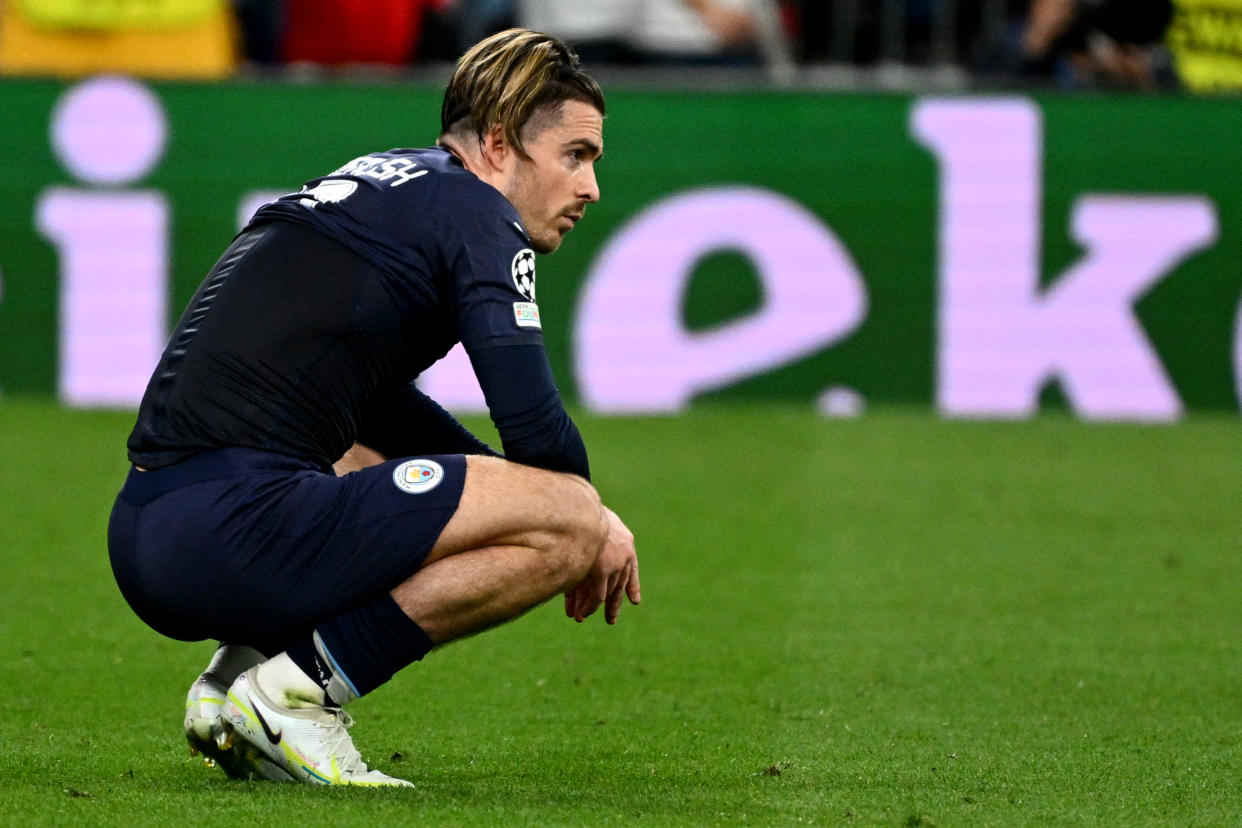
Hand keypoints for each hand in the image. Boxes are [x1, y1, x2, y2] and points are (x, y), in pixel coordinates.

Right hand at [564, 507, 639, 623]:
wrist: (584, 504)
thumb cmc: (586, 509)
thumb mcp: (597, 523)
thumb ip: (597, 536)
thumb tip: (585, 543)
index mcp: (627, 542)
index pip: (632, 569)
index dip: (632, 586)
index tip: (634, 600)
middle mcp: (624, 555)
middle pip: (619, 586)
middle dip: (613, 604)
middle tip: (611, 619)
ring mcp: (615, 564)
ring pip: (606, 594)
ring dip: (594, 607)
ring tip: (583, 617)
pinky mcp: (602, 571)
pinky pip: (597, 596)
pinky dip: (588, 607)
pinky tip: (580, 614)